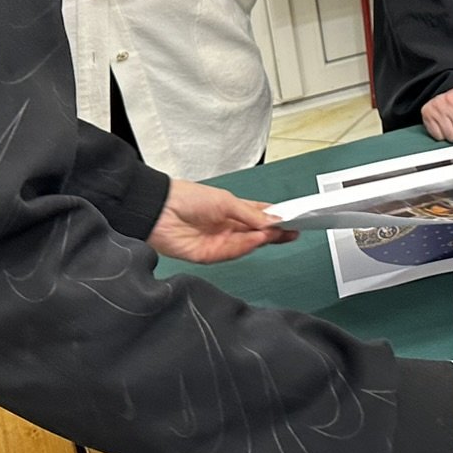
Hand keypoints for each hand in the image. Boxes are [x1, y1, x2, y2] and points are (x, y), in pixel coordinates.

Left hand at [147, 179, 294, 262]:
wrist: (159, 210)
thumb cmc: (186, 197)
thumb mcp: (226, 200)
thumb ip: (250, 213)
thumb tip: (273, 220)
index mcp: (231, 211)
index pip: (259, 217)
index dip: (276, 219)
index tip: (294, 219)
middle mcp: (226, 227)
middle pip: (256, 234)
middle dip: (275, 233)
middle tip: (293, 231)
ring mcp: (218, 242)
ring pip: (247, 245)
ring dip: (262, 238)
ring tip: (277, 232)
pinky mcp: (208, 255)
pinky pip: (232, 253)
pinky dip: (246, 246)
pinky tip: (258, 238)